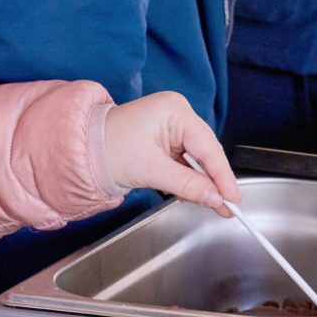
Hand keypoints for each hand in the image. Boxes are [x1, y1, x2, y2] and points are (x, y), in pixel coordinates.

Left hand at [104, 91, 240, 215]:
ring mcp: (173, 126)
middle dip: (214, 181)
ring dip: (201, 182)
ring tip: (210, 204)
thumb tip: (215, 198)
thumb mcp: (151, 171)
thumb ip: (188, 185)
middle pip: (206, 152)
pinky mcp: (167, 139)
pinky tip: (193, 193)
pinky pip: (186, 161)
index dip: (222, 175)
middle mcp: (177, 113)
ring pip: (198, 159)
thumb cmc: (108, 149)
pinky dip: (189, 179)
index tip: (233, 198)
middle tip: (226, 207)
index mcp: (174, 110)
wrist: (83, 151)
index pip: (208, 146)